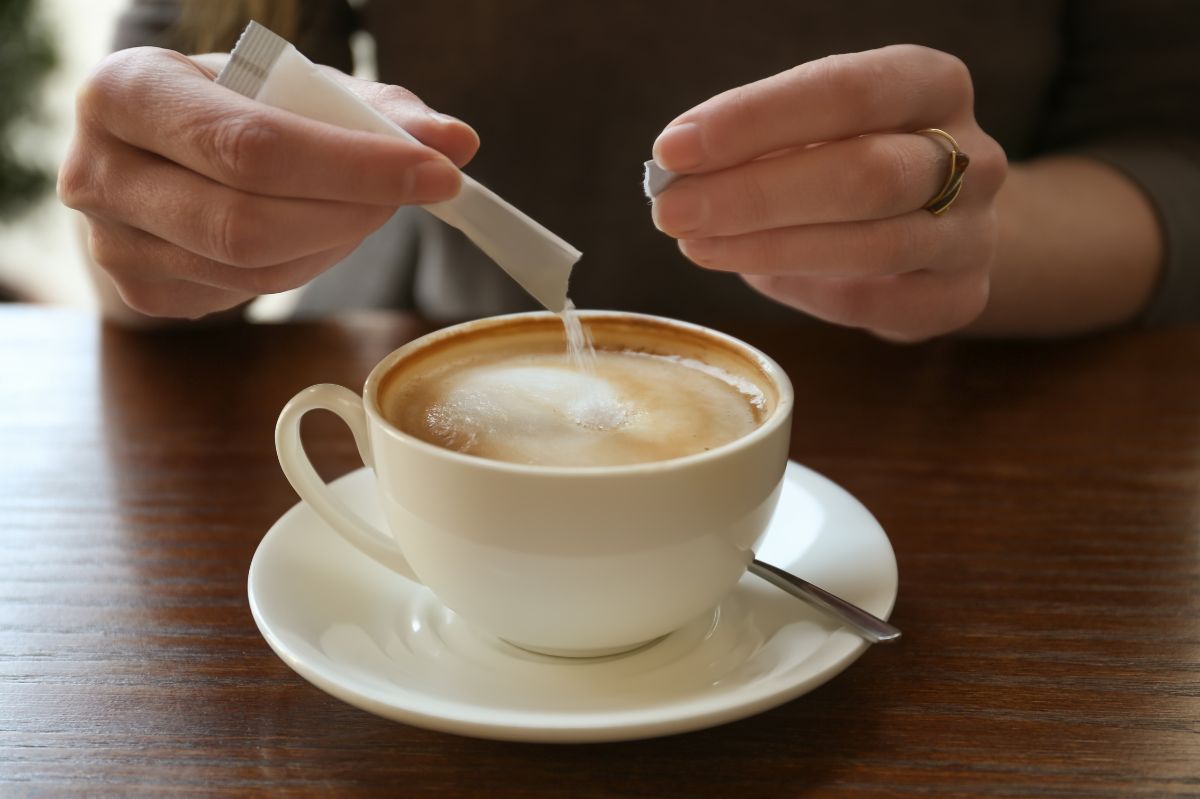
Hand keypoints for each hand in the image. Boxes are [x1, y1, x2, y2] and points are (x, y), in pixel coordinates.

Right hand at [59, 47, 478, 319]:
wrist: (154, 148)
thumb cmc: (232, 105)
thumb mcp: (293, 86)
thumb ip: (377, 109)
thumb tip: (457, 142)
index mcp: (125, 91)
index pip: (251, 145)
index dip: (354, 167)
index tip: (436, 171)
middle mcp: (98, 171)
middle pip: (248, 222)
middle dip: (354, 211)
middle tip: (419, 192)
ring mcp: (112, 245)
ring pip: (255, 268)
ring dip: (336, 240)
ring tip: (364, 204)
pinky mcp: (142, 293)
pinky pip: (247, 293)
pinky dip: (304, 264)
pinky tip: (314, 230)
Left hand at [651, 45, 1006, 341]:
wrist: (939, 225)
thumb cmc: (854, 159)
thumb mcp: (816, 128)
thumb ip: (759, 142)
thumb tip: (679, 169)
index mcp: (932, 84)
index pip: (846, 92)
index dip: (755, 120)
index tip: (675, 149)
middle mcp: (971, 156)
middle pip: (865, 175)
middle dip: (754, 195)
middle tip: (672, 209)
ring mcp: (974, 232)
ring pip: (871, 246)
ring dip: (767, 248)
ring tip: (695, 244)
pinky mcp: (958, 296)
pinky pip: (872, 303)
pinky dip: (803, 290)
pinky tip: (754, 273)